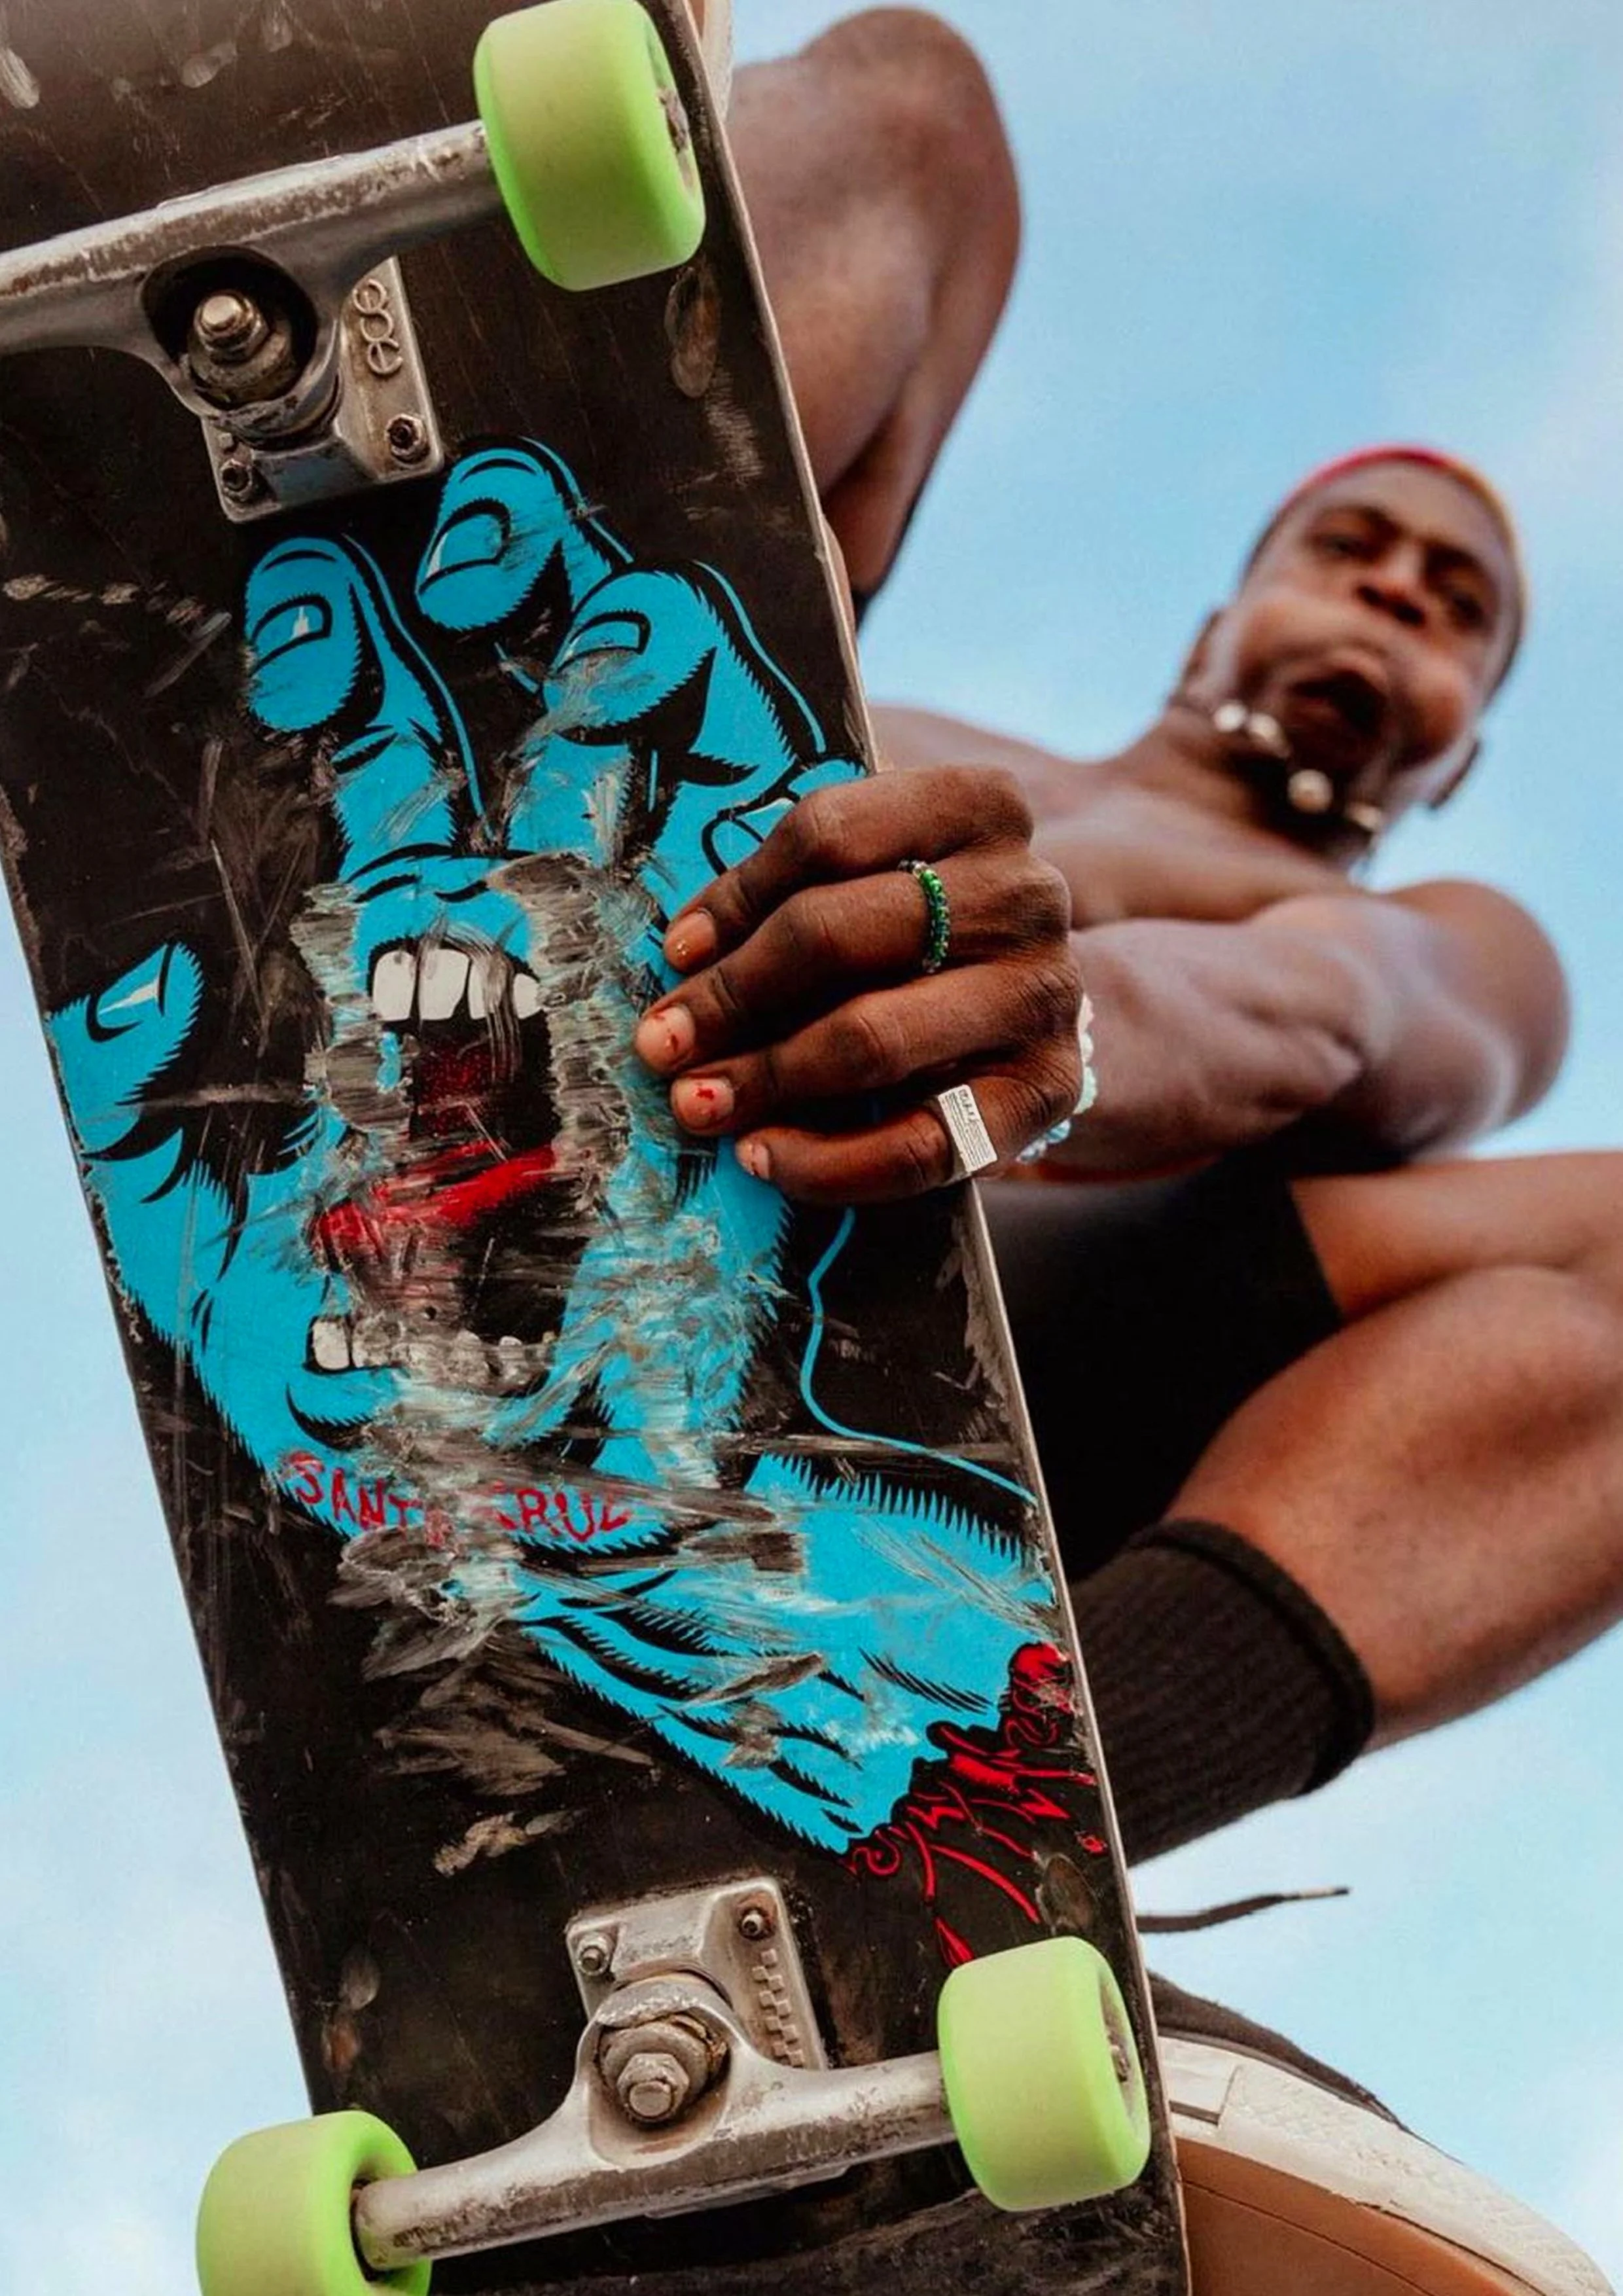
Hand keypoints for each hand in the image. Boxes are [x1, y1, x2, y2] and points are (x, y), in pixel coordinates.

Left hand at [634, 764, 1084, 1202]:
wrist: (1037, 1007)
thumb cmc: (929, 936)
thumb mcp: (879, 879)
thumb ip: (802, 892)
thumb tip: (688, 958)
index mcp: (980, 807)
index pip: (829, 835)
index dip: (737, 897)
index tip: (677, 952)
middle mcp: (1025, 892)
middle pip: (839, 934)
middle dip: (733, 997)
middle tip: (662, 1042)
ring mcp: (1042, 994)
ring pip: (873, 1038)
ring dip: (766, 1078)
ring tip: (699, 1103)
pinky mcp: (1047, 1092)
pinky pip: (919, 1143)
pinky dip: (828, 1162)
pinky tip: (764, 1157)